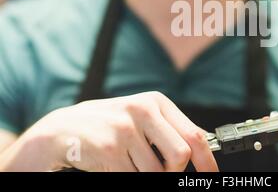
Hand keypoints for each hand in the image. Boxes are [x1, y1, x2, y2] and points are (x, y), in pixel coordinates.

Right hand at [2, 92, 217, 171]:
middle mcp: (143, 111)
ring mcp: (125, 129)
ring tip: (129, 163)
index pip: (194, 135)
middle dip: (174, 172)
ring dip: (147, 176)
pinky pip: (133, 177)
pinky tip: (116, 166)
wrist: (64, 128)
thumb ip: (169, 130)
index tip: (212, 176)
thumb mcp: (142, 118)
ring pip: (156, 172)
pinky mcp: (109, 149)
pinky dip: (128, 177)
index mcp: (156, 102)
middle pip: (180, 155)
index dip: (207, 161)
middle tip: (161, 171)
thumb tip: (202, 148)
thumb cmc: (110, 125)